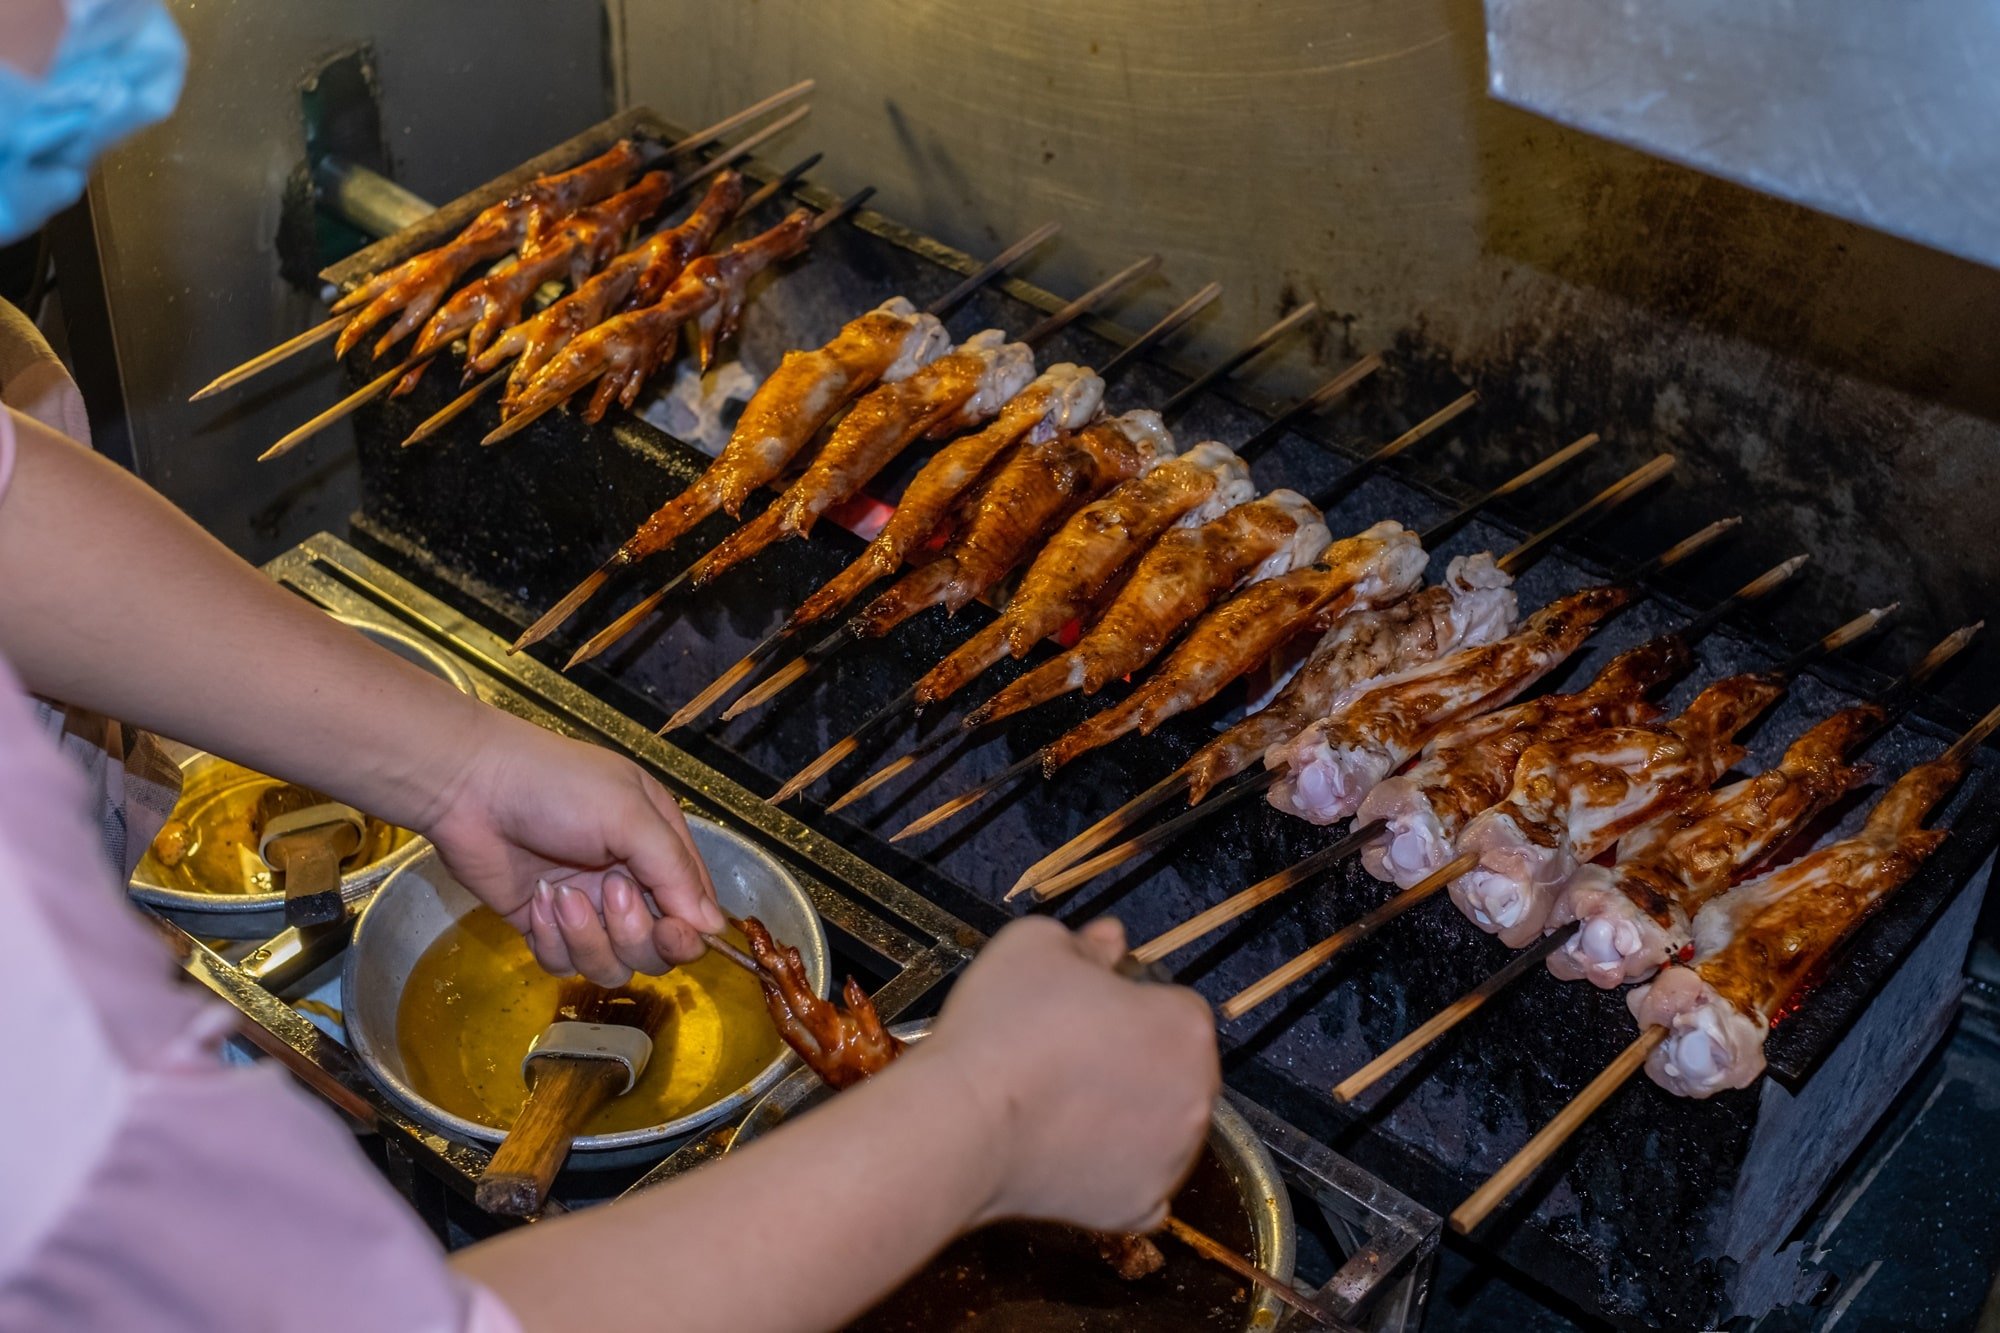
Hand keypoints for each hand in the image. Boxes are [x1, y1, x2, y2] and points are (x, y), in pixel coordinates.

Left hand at [418, 711, 725, 983]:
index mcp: (658, 850)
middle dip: (632, 931)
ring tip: (559, 894)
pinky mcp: (543, 928)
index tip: (672, 932)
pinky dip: (551, 939)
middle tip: (608, 890)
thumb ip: (675, 872)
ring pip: (610, 965)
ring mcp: (585, 910)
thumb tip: (713, 928)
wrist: (471, 788)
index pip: (694, 911)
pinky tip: (535, 899)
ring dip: (586, 936)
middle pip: (655, 950)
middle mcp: (628, 884)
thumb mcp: (630, 816)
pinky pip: (563, 964)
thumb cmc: (559, 789)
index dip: (688, 932)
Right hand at [921, 916, 1218, 1233]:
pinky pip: (1141, 1185)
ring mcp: (1171, 1160)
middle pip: (1176, 1069)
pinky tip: (1073, 1151)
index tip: (1086, 1010)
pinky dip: (1116, 1172)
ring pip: (1161, 1128)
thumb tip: (1111, 940)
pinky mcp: (1138, 1208)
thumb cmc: (1003, 1025)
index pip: (1174, 1007)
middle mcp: (1196, 1097)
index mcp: (1185, 1028)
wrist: (963, 1125)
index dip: (1130, 1003)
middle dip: (1139, 1059)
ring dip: (1131, 1115)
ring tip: (1062, 1104)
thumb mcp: (1036, 945)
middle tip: (1071, 1055)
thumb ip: (1087, 943)